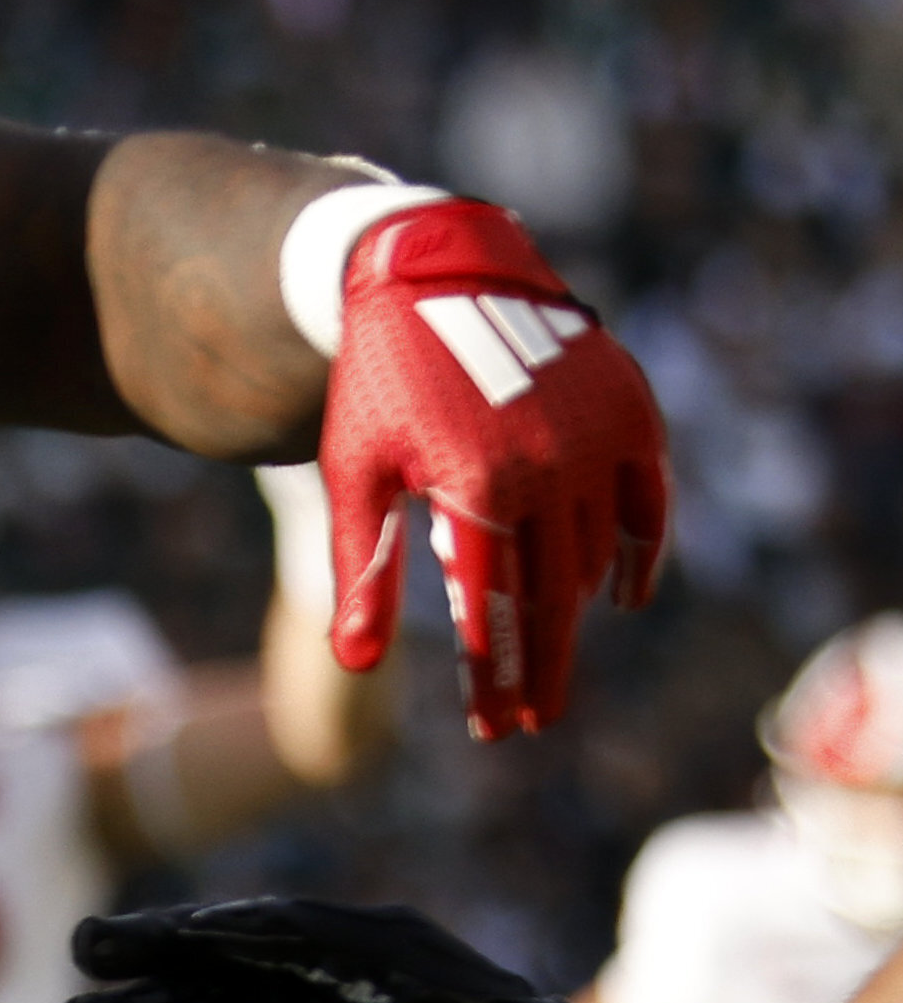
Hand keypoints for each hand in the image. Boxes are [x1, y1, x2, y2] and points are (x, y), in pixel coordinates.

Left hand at [310, 197, 668, 737]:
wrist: (433, 274)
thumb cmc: (376, 385)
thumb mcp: (354, 475)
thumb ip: (361, 569)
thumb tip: (356, 666)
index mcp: (475, 486)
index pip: (492, 610)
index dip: (494, 676)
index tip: (494, 728)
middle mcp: (548, 465)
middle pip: (551, 597)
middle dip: (539, 667)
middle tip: (530, 722)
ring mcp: (598, 436)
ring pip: (597, 556)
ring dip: (575, 616)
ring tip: (549, 662)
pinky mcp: (630, 410)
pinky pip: (647, 503)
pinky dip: (639, 554)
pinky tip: (621, 597)